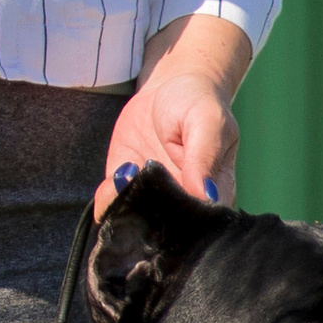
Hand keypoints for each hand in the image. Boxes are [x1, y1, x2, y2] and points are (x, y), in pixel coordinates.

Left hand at [95, 12, 252, 218]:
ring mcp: (152, 200)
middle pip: (164, 234)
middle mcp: (183, 204)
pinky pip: (112, 207)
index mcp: (214, 195)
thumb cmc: (198, 103)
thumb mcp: (208, 122)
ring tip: (130, 170)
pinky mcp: (127, 190)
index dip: (181, 223)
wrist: (168, 88)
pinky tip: (118, 173)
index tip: (167, 196)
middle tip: (143, 178)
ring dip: (123, 206)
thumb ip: (204, 158)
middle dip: (146, 217)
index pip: (200, 226)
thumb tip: (206, 196)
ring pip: (134, 225)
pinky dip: (108, 198)